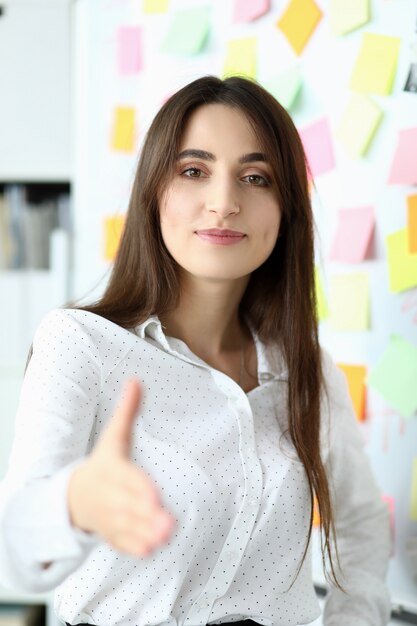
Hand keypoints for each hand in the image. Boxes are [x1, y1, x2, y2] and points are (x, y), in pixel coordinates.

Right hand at [67, 378, 174, 556]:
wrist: (73, 495)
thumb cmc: (103, 463)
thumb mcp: (113, 437)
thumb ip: (127, 411)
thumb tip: (135, 380)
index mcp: (110, 469)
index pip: (126, 479)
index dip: (139, 488)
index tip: (154, 496)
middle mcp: (109, 495)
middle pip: (127, 507)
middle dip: (146, 516)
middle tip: (169, 523)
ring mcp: (108, 517)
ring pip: (127, 527)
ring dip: (145, 533)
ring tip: (166, 535)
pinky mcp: (111, 533)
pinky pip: (121, 543)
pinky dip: (134, 547)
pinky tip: (152, 549)